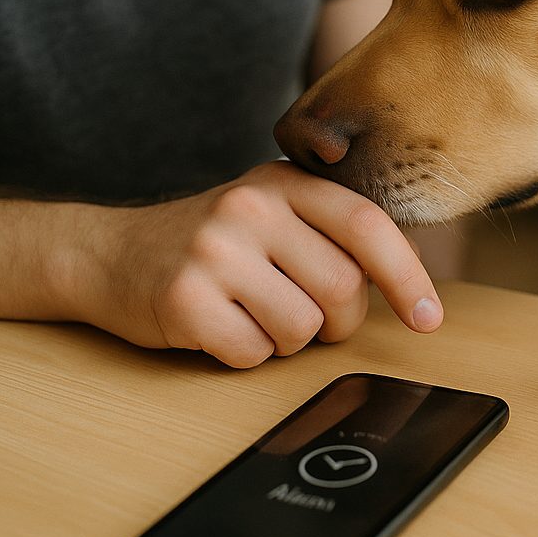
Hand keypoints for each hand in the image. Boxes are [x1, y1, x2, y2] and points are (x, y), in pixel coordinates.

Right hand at [76, 161, 441, 366]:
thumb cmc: (212, 243)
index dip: (407, 277)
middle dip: (338, 322)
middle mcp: (249, 206)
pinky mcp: (183, 298)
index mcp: (283, 182)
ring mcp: (213, 251)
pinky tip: (221, 327)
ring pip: (302, 329)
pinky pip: (253, 353)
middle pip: (342, 290)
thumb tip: (411, 286)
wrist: (108, 253)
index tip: (429, 319)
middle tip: (307, 316)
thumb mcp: (271, 213)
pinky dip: (247, 355)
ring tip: (254, 314)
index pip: (367, 226)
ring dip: (289, 341)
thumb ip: (331, 232)